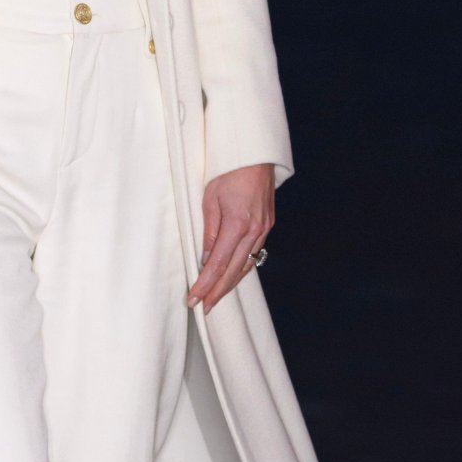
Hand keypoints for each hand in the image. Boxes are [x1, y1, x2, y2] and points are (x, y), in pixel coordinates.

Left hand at [186, 163, 274, 313]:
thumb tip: (206, 258)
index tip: (194, 300)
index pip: (218, 264)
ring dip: (230, 283)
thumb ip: (209, 231)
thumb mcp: (210, 198)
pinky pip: (254, 253)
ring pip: (246, 265)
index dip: (205, 285)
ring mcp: (264, 228)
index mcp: (238, 223)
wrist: (254, 153)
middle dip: (217, 292)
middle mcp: (255, 230)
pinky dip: (241, 268)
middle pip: (234, 271)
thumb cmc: (227, 169)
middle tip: (203, 308)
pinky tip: (232, 276)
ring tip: (215, 297)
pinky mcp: (267, 224)